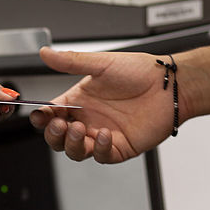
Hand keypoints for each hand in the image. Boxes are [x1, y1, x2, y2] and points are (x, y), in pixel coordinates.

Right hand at [27, 47, 177, 162]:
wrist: (170, 86)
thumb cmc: (140, 72)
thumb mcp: (102, 64)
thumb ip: (71, 62)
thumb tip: (45, 53)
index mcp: (80, 101)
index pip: (51, 114)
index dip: (42, 117)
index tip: (40, 114)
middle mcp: (88, 119)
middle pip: (58, 138)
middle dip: (53, 134)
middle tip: (60, 123)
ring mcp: (102, 135)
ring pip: (75, 151)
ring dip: (71, 143)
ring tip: (78, 128)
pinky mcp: (119, 147)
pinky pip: (101, 155)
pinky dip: (98, 148)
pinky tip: (103, 134)